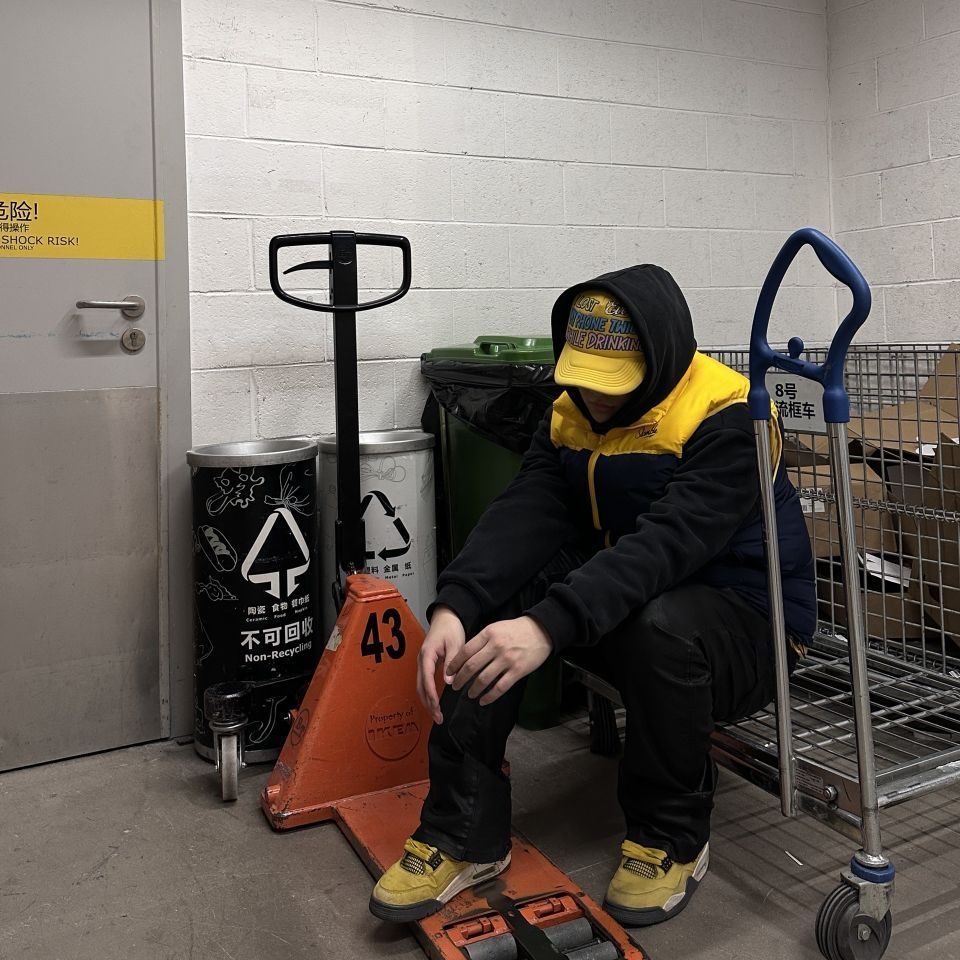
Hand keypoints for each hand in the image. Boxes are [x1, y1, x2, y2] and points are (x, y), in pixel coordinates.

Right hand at [416, 605, 464, 724]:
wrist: (446, 618)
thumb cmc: (450, 629)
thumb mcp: (455, 643)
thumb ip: (452, 662)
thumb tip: (449, 682)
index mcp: (427, 654)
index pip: (426, 678)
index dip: (431, 694)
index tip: (437, 706)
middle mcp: (421, 660)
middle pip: (420, 686)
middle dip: (428, 703)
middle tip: (438, 718)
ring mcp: (422, 663)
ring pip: (421, 686)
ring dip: (427, 701)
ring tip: (437, 715)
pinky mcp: (426, 665)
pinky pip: (425, 683)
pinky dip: (428, 695)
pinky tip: (435, 704)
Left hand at [446, 616, 552, 705]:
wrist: (541, 631)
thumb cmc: (516, 630)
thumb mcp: (496, 628)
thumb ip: (482, 641)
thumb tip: (465, 656)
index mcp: (488, 634)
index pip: (465, 651)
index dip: (455, 664)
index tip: (449, 672)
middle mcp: (496, 646)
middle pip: (471, 666)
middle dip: (460, 679)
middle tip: (455, 686)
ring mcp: (507, 659)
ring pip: (484, 679)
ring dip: (474, 689)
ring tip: (469, 694)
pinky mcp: (518, 671)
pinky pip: (500, 687)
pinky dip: (490, 696)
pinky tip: (484, 700)